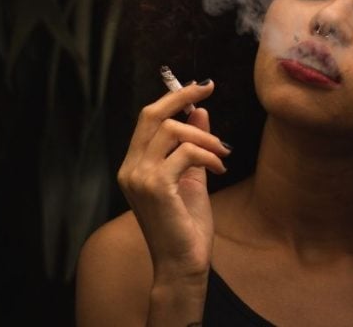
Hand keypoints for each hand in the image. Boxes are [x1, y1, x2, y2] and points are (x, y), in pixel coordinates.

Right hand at [117, 80, 229, 284]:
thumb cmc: (186, 227)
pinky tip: (219, 169)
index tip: (200, 87)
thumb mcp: (192, 177)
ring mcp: (139, 177)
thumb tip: (200, 112)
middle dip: (182, 97)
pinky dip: (208, 155)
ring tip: (222, 154)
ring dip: (205, 137)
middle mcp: (130, 169)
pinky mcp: (155, 186)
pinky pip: (186, 152)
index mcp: (134, 166)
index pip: (147, 119)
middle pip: (152, 115)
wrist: (182, 265)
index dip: (173, 98)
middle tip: (209, 90)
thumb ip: (193, 145)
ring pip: (172, 131)